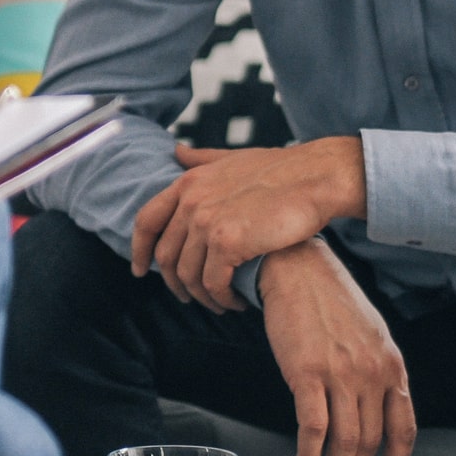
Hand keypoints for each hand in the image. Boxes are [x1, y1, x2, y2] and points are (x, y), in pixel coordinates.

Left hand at [130, 137, 367, 310]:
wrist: (316, 178)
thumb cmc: (281, 170)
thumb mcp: (232, 158)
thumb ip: (201, 160)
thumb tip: (176, 153)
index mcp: (188, 182)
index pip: (146, 221)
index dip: (139, 249)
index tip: (141, 270)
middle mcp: (191, 201)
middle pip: (166, 255)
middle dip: (175, 283)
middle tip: (190, 297)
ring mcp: (207, 221)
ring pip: (189, 274)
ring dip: (202, 296)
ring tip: (220, 303)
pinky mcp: (228, 242)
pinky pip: (213, 282)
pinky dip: (222, 298)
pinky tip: (236, 301)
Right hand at [260, 239, 416, 455]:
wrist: (297, 268)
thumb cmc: (329, 298)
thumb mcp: (370, 334)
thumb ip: (376, 371)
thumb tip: (372, 409)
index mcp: (391, 365)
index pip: (404, 428)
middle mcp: (372, 373)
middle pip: (370, 440)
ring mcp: (341, 374)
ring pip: (344, 440)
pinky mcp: (307, 373)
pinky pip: (312, 428)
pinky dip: (309, 455)